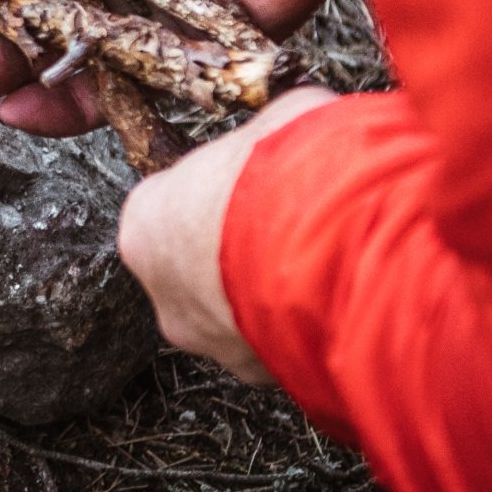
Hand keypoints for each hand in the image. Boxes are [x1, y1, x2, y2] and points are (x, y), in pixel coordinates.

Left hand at [118, 87, 335, 378]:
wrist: (334, 247)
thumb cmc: (288, 172)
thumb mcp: (282, 117)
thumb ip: (275, 129)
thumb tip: (298, 124)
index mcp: (144, 224)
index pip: (171, 209)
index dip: (221, 196)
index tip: (260, 188)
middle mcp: (162, 293)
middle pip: (203, 270)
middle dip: (247, 254)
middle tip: (300, 231)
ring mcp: (210, 341)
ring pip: (243, 317)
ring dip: (281, 295)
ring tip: (334, 266)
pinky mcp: (260, 375)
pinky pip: (285, 348)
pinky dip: (311, 328)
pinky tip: (347, 301)